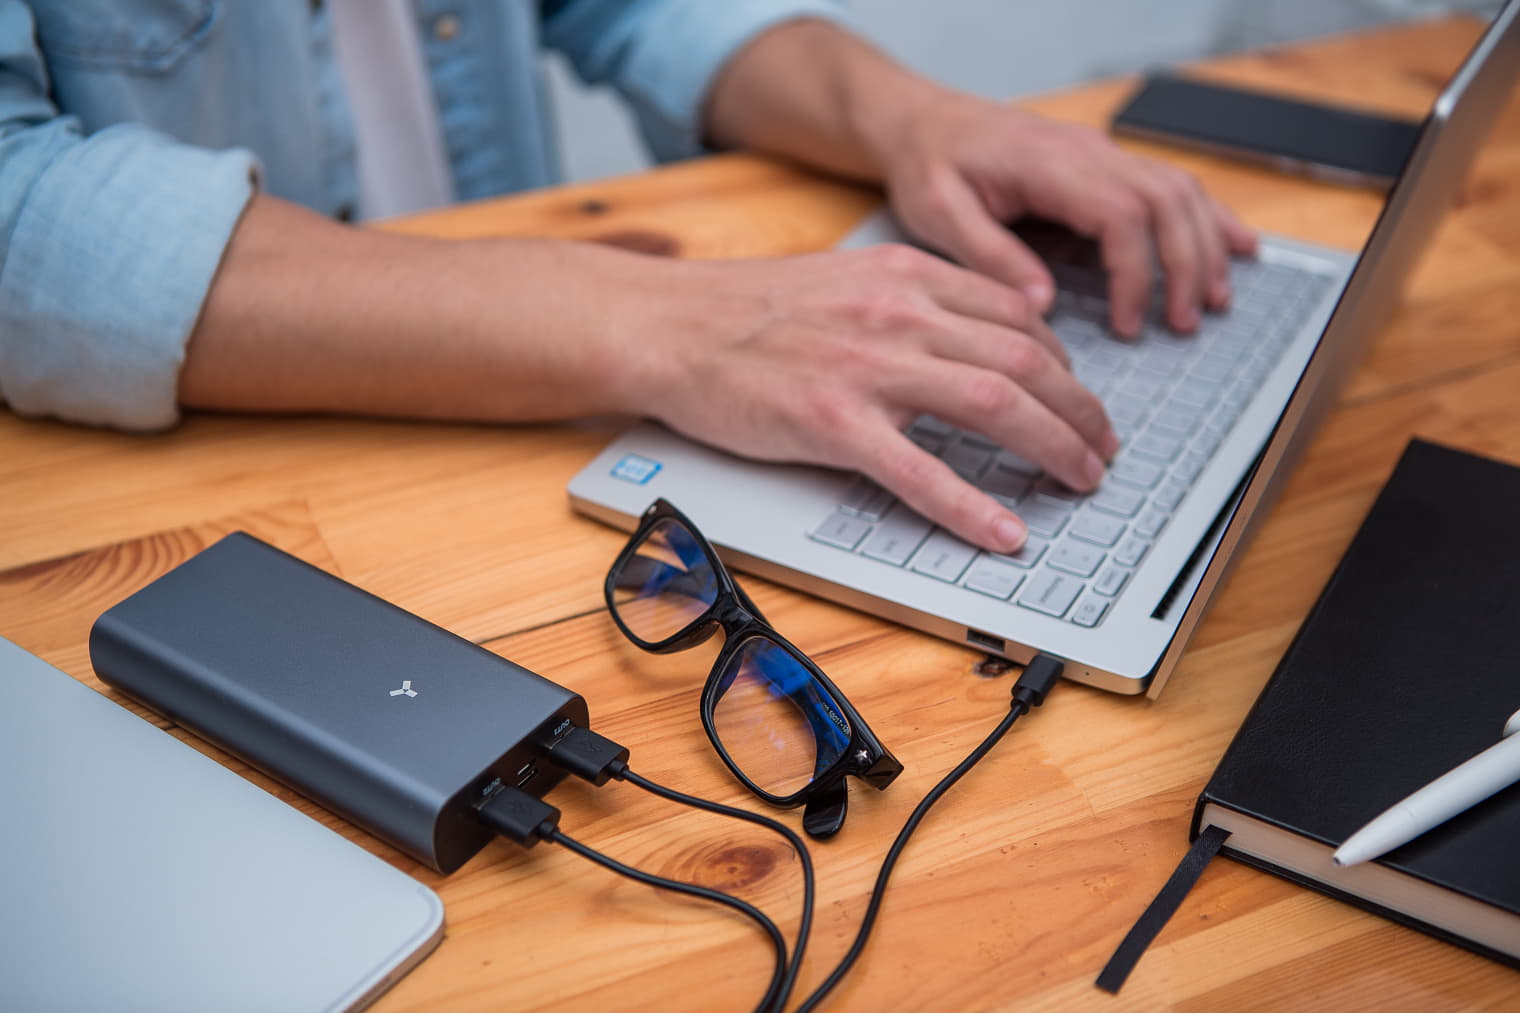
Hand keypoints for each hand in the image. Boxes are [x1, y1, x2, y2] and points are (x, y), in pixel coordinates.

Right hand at [632, 245, 1118, 552]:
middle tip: (1101, 448)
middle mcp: (900, 313)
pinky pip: (919, 471)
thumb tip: (980, 330)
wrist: (670, 324)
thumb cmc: (748, 309)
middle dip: (1082, 411)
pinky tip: (1002, 533)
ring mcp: (868, 367)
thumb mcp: (848, 276)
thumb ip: (916, 297)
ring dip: (1053, 447)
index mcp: (907, 275)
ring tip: (1081, 480)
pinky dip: (970, 506)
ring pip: (995, 404)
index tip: (1078, 397)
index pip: (1019, 318)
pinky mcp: (832, 422)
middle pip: (1027, 360)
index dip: (1066, 365)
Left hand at [877, 94, 1257, 336]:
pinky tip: (1237, 246)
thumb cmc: (929, 164)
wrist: (924, 122)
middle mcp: (1089, 153)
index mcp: (1050, 164)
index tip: (1128, 324)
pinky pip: (1172, 184)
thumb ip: (990, 256)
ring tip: (1214, 300)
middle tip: (1185, 324)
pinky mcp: (1106, 164)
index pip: (1121, 215)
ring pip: (1180, 191)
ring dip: (1206, 245)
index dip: (1136, 274)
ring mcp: (1103, 154)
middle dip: (1186, 265)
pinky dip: (1210, 218)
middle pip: (1166, 201)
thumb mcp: (939, 213)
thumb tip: (1043, 304)